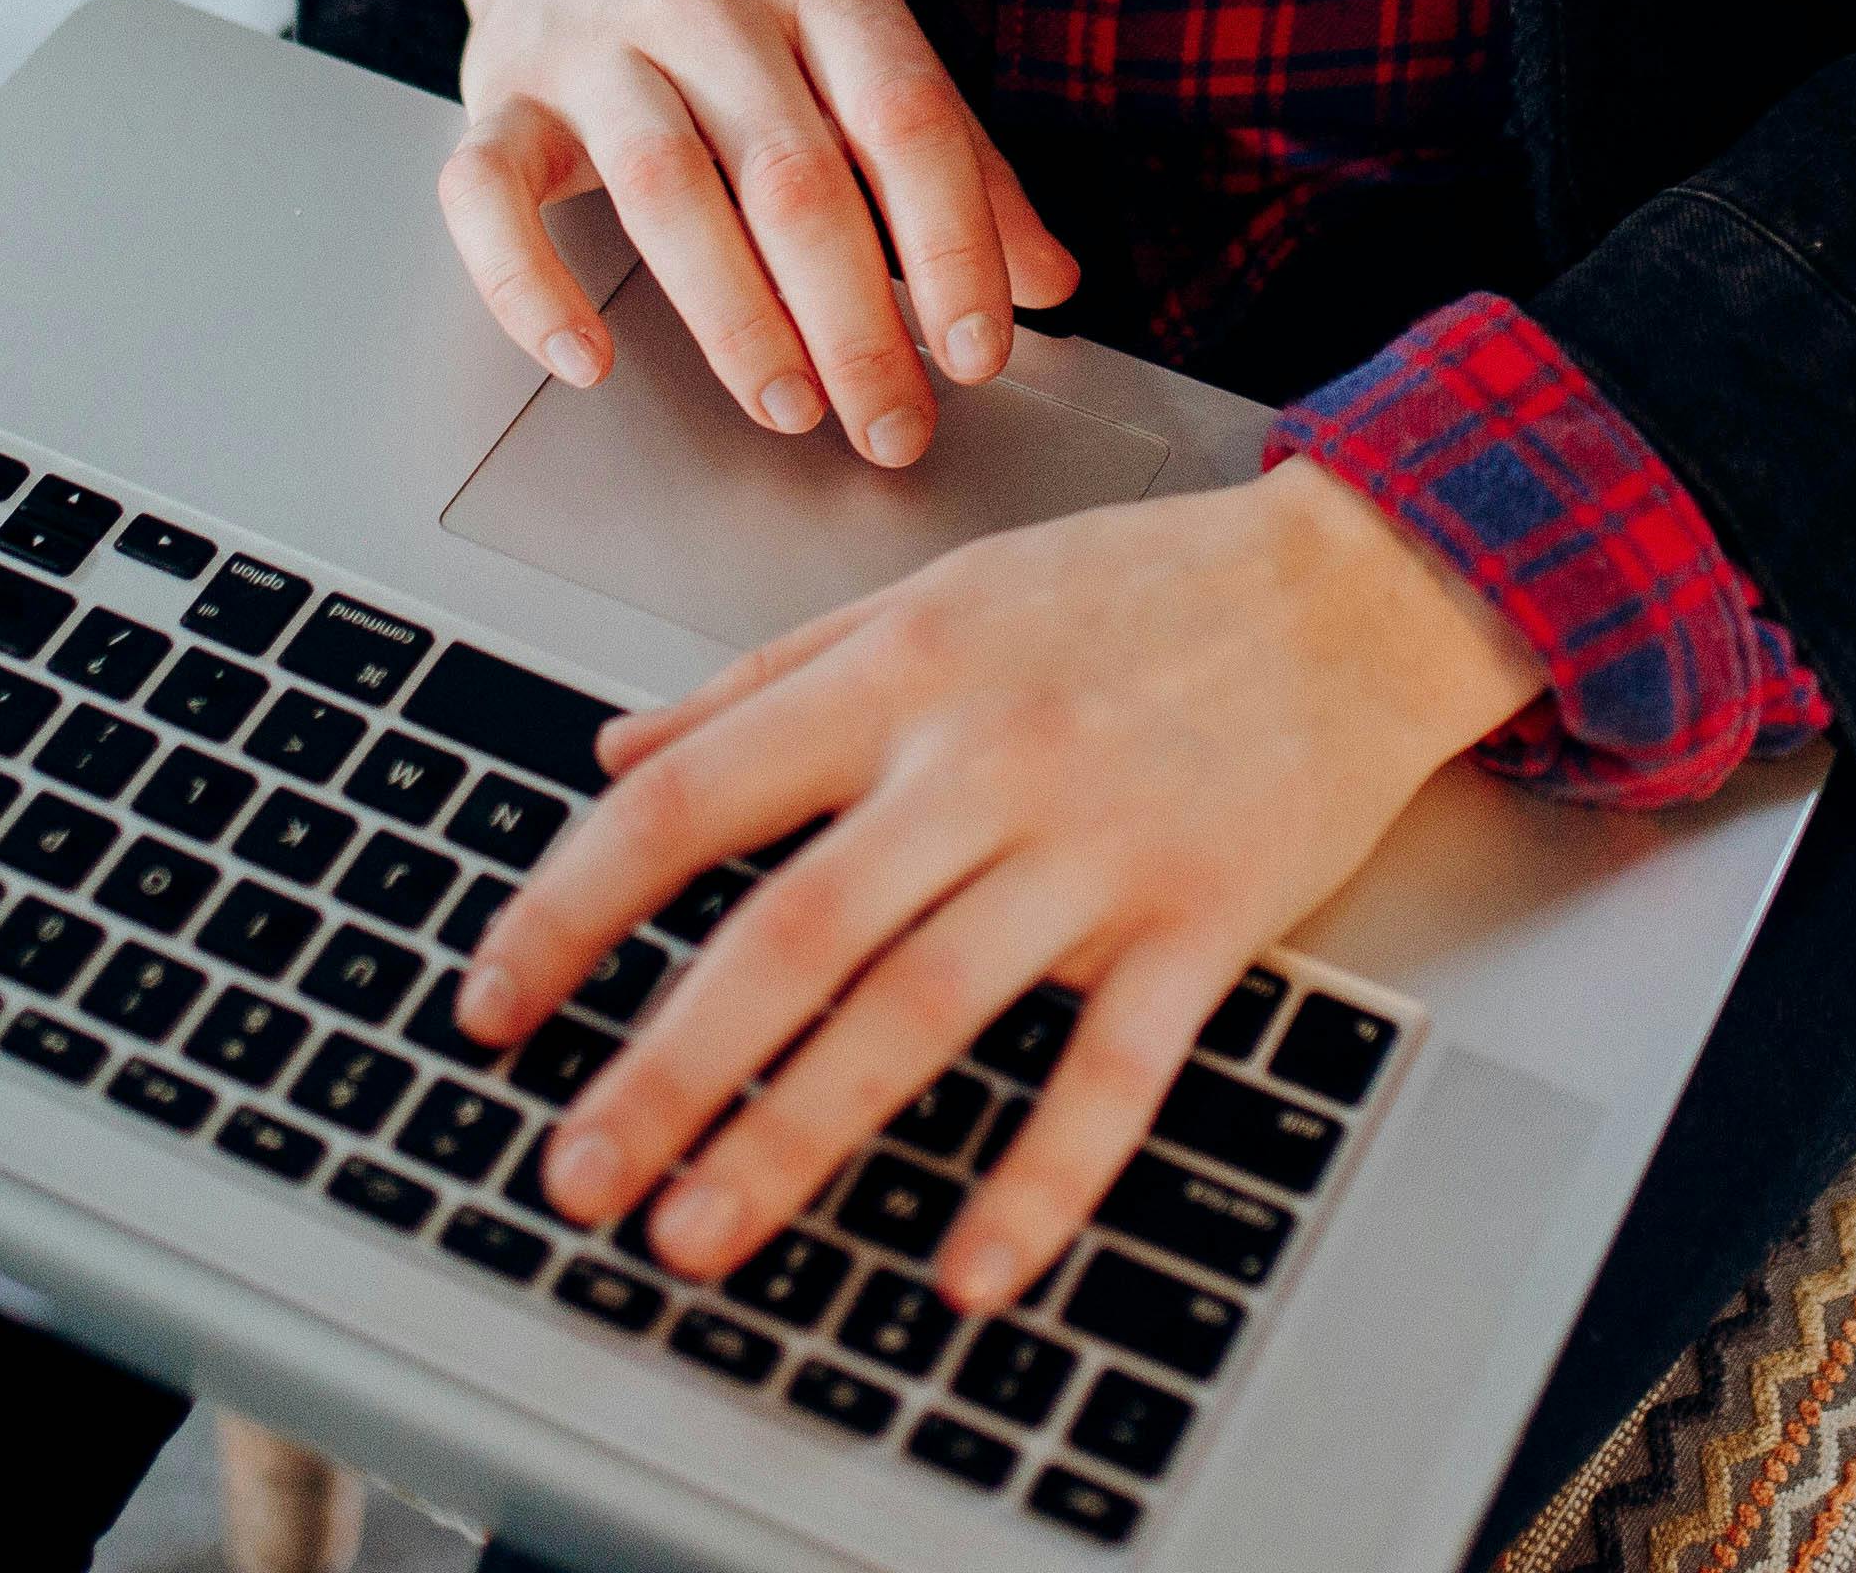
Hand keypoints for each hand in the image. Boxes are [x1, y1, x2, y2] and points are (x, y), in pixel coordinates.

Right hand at [426, 0, 1079, 465]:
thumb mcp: (866, 37)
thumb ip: (959, 158)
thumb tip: (1049, 284)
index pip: (904, 121)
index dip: (952, 245)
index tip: (978, 354)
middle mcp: (707, 4)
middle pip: (792, 174)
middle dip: (854, 320)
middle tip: (892, 423)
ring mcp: (592, 45)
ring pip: (665, 189)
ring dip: (735, 318)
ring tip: (789, 406)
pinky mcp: (496, 92)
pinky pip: (489, 195)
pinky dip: (530, 288)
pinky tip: (587, 362)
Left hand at [451, 468, 1548, 1312]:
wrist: (1359, 586)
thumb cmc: (1141, 589)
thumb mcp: (937, 591)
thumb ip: (767, 677)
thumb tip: (619, 751)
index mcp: (900, 673)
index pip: (692, 797)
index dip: (574, 907)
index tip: (495, 1001)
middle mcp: (983, 758)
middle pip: (790, 932)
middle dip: (665, 1068)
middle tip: (575, 1173)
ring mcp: (1097, 846)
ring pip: (923, 1010)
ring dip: (798, 1136)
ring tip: (701, 1231)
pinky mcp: (1204, 919)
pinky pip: (1111, 1071)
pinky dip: (1038, 1179)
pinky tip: (965, 1269)